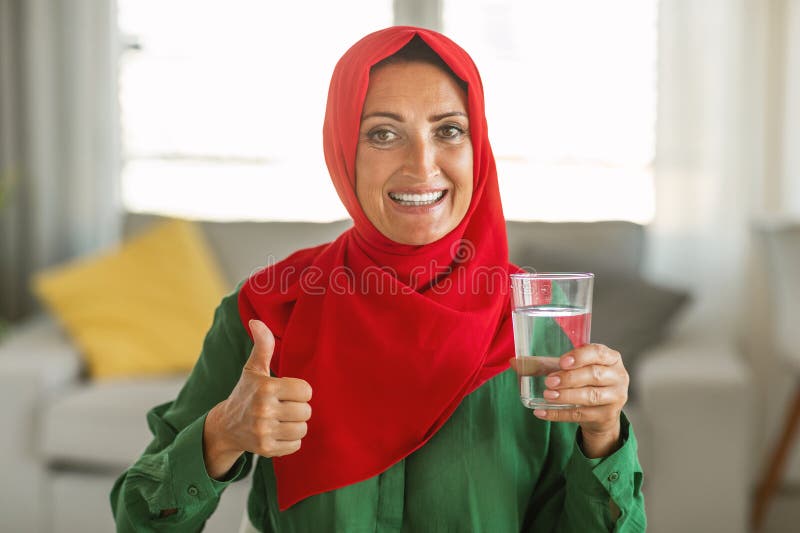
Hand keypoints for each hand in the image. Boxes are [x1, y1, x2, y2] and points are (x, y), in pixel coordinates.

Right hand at [203, 319, 311, 478]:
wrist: (225, 426)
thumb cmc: (245, 393)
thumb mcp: (253, 369)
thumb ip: (262, 346)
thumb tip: (256, 321)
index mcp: (266, 388)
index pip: (306, 391)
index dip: (300, 391)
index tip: (288, 391)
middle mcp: (264, 410)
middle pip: (306, 411)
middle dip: (298, 408)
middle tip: (284, 406)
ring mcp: (264, 432)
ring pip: (302, 429)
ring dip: (296, 425)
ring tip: (282, 419)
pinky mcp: (266, 449)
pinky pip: (296, 445)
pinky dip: (290, 440)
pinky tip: (278, 432)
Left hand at [510, 343, 628, 457]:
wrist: (601, 412)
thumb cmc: (584, 381)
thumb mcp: (568, 369)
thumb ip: (544, 364)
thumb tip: (513, 362)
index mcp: (610, 358)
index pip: (598, 352)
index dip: (580, 356)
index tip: (562, 361)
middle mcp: (618, 376)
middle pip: (594, 375)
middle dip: (570, 378)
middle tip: (549, 381)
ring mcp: (615, 398)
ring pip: (590, 396)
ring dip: (567, 396)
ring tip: (547, 395)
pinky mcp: (606, 416)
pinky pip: (581, 416)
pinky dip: (559, 414)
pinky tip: (542, 412)